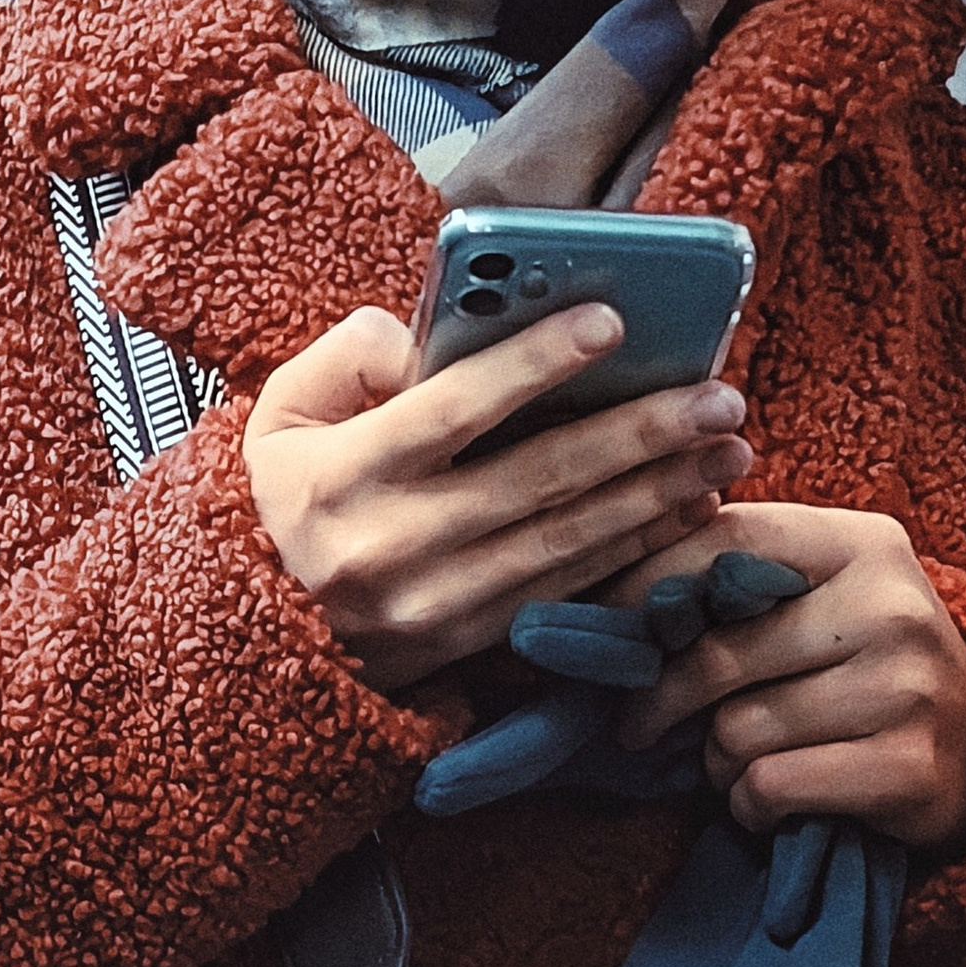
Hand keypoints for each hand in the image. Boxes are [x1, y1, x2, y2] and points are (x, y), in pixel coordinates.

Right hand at [244, 304, 754, 695]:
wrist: (239, 636)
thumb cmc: (278, 500)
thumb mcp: (279, 414)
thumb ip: (349, 356)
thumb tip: (429, 334)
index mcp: (341, 475)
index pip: (453, 409)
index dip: (534, 363)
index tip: (610, 321)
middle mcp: (390, 545)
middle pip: (536, 479)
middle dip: (639, 433)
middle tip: (719, 396)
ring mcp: (430, 605)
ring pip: (566, 542)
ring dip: (658, 494)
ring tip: (726, 450)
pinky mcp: (462, 645)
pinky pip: (563, 591)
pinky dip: (633, 549)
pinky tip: (685, 512)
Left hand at [612, 502, 965, 850]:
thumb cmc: (864, 667)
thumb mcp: (820, 597)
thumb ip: (736, 575)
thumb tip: (604, 581)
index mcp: (863, 543)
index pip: (727, 540)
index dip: (646, 583)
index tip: (600, 622)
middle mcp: (893, 604)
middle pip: (717, 653)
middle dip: (659, 700)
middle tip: (636, 724)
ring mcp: (909, 687)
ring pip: (737, 730)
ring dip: (715, 762)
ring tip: (734, 762)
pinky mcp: (910, 767)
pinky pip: (770, 786)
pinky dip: (750, 805)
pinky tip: (771, 800)